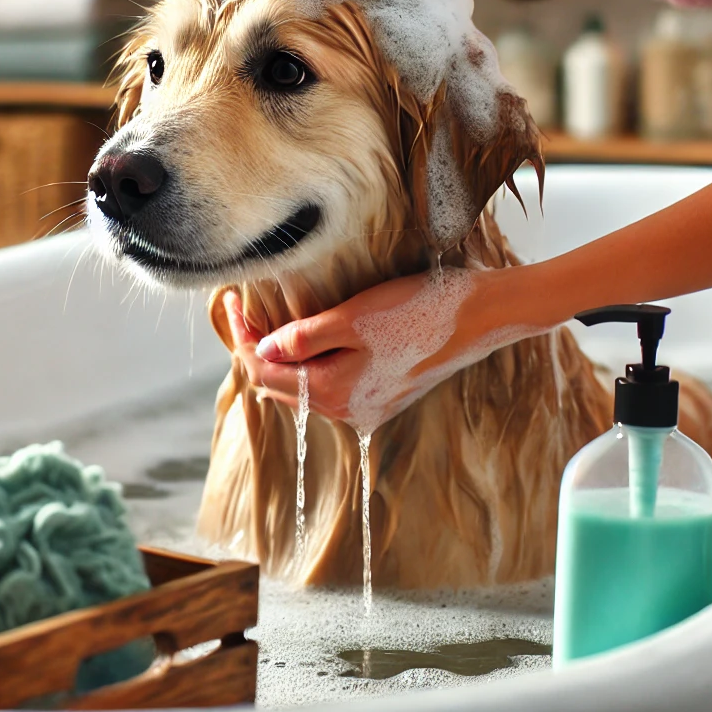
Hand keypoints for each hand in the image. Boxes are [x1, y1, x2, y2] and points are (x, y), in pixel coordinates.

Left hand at [222, 269, 515, 428]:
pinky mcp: (385, 394)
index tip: (231, 300)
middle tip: (243, 309)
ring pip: (306, 386)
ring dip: (284, 358)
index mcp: (334, 393)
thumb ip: (304, 338)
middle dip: (258, 349)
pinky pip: (333, 385)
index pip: (265, 370)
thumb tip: (262, 349)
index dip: (243, 336)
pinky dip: (312, 364)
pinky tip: (311, 340)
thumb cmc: (418, 311)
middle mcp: (348, 410)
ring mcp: (369, 406)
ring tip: (268, 323)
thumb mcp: (353, 318)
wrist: (481, 317)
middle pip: (282, 383)